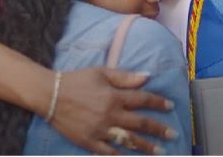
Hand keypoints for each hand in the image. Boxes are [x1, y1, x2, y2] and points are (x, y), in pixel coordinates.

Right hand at [49, 67, 174, 154]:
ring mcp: (99, 130)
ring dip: (146, 146)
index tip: (170, 106)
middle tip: (173, 134)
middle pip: (140, 123)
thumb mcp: (101, 72)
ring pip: (128, 140)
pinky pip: (107, 153)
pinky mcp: (88, 141)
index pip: (143, 100)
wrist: (49, 95)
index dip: (158, 103)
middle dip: (159, 129)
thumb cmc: (77, 80)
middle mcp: (110, 114)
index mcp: (114, 96)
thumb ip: (125, 76)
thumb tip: (147, 77)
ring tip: (160, 151)